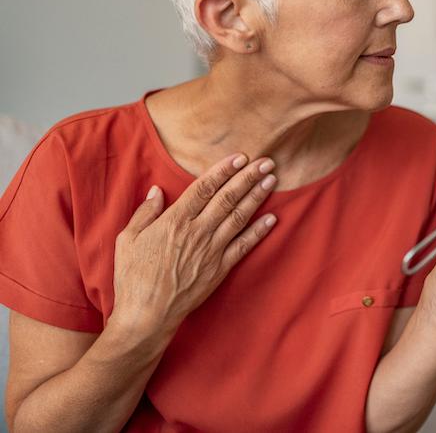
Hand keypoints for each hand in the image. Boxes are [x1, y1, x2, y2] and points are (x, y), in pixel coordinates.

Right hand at [110, 153, 278, 337]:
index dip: (224, 170)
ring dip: (257, 196)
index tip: (240, 157)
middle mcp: (198, 231)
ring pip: (240, 216)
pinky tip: (272, 218)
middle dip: (248, 177)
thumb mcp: (127, 240)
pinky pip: (244, 245)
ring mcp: (212, 250)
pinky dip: (259, 231)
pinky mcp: (220, 268)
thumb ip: (145, 213)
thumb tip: (157, 191)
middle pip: (228, 197)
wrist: (147, 314)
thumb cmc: (133, 277)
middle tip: (266, 161)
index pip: (204, 188)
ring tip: (272, 180)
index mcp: (175, 221)